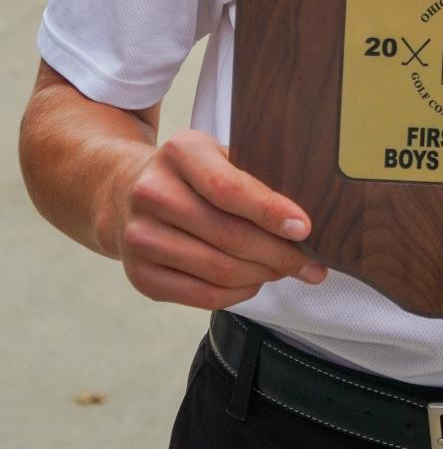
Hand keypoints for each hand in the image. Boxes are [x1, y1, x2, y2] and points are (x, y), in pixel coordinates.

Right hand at [100, 129, 326, 309]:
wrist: (125, 192)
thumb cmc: (191, 174)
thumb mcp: (216, 154)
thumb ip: (253, 175)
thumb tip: (303, 218)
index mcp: (179, 152)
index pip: (229, 188)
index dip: (270, 212)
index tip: (304, 228)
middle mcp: (152, 193)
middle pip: (228, 236)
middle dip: (278, 254)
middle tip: (311, 263)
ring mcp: (140, 238)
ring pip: (218, 270)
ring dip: (263, 276)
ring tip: (288, 271)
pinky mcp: (140, 276)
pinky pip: (202, 296)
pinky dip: (238, 293)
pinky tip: (255, 282)